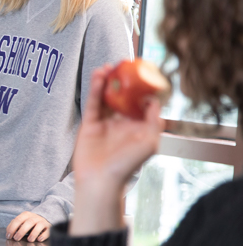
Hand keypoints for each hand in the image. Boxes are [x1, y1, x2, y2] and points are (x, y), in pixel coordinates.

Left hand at [6, 211, 49, 240]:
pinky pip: (48, 231)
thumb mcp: (21, 222)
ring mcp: (42, 222)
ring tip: (29, 240)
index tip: (9, 236)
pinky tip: (39, 239)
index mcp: (26, 215)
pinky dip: (43, 235)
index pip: (18, 220)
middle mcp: (34, 217)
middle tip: (16, 239)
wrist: (44, 219)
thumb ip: (14, 226)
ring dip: (33, 233)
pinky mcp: (49, 227)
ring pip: (39, 225)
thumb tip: (8, 233)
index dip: (12, 228)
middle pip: (28, 222)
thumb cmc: (29, 223)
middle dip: (21, 231)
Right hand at [69, 65, 164, 235]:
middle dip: (124, 81)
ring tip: (110, 67)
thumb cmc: (127, 166)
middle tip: (125, 65)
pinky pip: (93, 102)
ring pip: (107, 96)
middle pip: (123, 96)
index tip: (144, 73)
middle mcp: (122, 123)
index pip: (142, 102)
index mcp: (138, 127)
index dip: (143, 88)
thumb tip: (156, 101)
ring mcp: (105, 122)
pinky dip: (95, 88)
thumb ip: (155, 122)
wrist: (101, 180)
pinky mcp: (90, 123)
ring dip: (108, 81)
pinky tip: (98, 76)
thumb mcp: (150, 143)